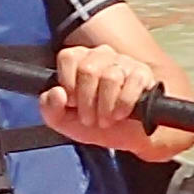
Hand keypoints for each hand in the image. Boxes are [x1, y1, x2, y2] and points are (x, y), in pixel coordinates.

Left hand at [42, 41, 177, 157]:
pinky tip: (120, 114)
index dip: (68, 83)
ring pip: (110, 77)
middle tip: (90, 118)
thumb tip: (57, 93)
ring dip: (105, 107)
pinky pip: (132, 84)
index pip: (68, 57)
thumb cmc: (94, 123)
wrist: (125, 138)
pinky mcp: (143, 74)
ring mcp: (124, 63)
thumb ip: (49, 109)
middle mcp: (102, 55)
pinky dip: (124, 105)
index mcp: (80, 60)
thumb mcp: (64, 121)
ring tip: (105, 119)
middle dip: (87, 101)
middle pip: (88, 69)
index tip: (72, 102)